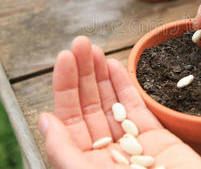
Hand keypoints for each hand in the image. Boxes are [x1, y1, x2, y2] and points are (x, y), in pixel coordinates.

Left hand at [38, 36, 200, 168]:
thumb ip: (63, 151)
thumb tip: (45, 120)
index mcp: (83, 162)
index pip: (68, 117)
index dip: (65, 86)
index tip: (64, 58)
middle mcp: (104, 152)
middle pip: (89, 105)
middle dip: (83, 73)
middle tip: (80, 43)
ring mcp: (130, 144)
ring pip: (111, 102)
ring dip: (102, 74)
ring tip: (94, 49)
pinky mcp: (155, 139)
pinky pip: (137, 108)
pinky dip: (126, 86)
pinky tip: (115, 66)